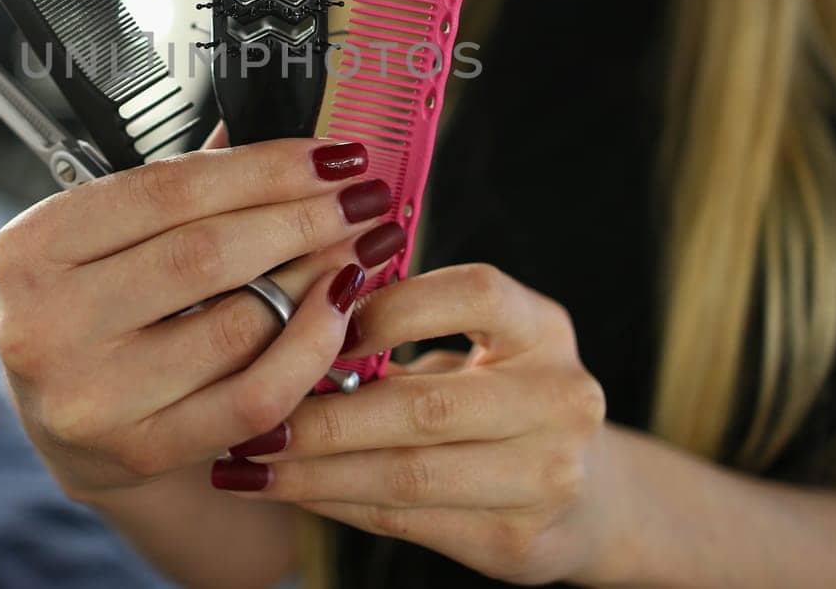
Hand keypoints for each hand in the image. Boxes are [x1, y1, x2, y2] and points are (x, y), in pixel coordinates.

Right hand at [0, 126, 408, 498]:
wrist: (68, 424)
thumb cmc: (97, 310)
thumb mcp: (109, 239)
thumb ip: (183, 190)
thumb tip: (288, 144)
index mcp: (32, 249)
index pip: (168, 191)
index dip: (263, 168)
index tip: (332, 156)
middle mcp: (47, 324)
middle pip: (207, 254)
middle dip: (302, 219)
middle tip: (362, 198)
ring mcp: (91, 395)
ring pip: (238, 325)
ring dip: (318, 278)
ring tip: (362, 248)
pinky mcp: (141, 450)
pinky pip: (252, 397)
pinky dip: (310, 348)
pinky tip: (341, 313)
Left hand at [209, 264, 616, 585]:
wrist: (586, 496)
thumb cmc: (498, 397)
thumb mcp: (481, 343)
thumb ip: (405, 322)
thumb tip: (289, 309)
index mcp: (544, 329)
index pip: (474, 294)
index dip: (393, 305)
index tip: (320, 320)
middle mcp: (559, 399)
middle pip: (427, 406)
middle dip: (325, 413)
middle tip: (252, 414)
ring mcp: (547, 477)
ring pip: (409, 474)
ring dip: (316, 470)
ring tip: (249, 461)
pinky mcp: (517, 540)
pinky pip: (407, 520)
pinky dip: (337, 503)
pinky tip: (289, 490)